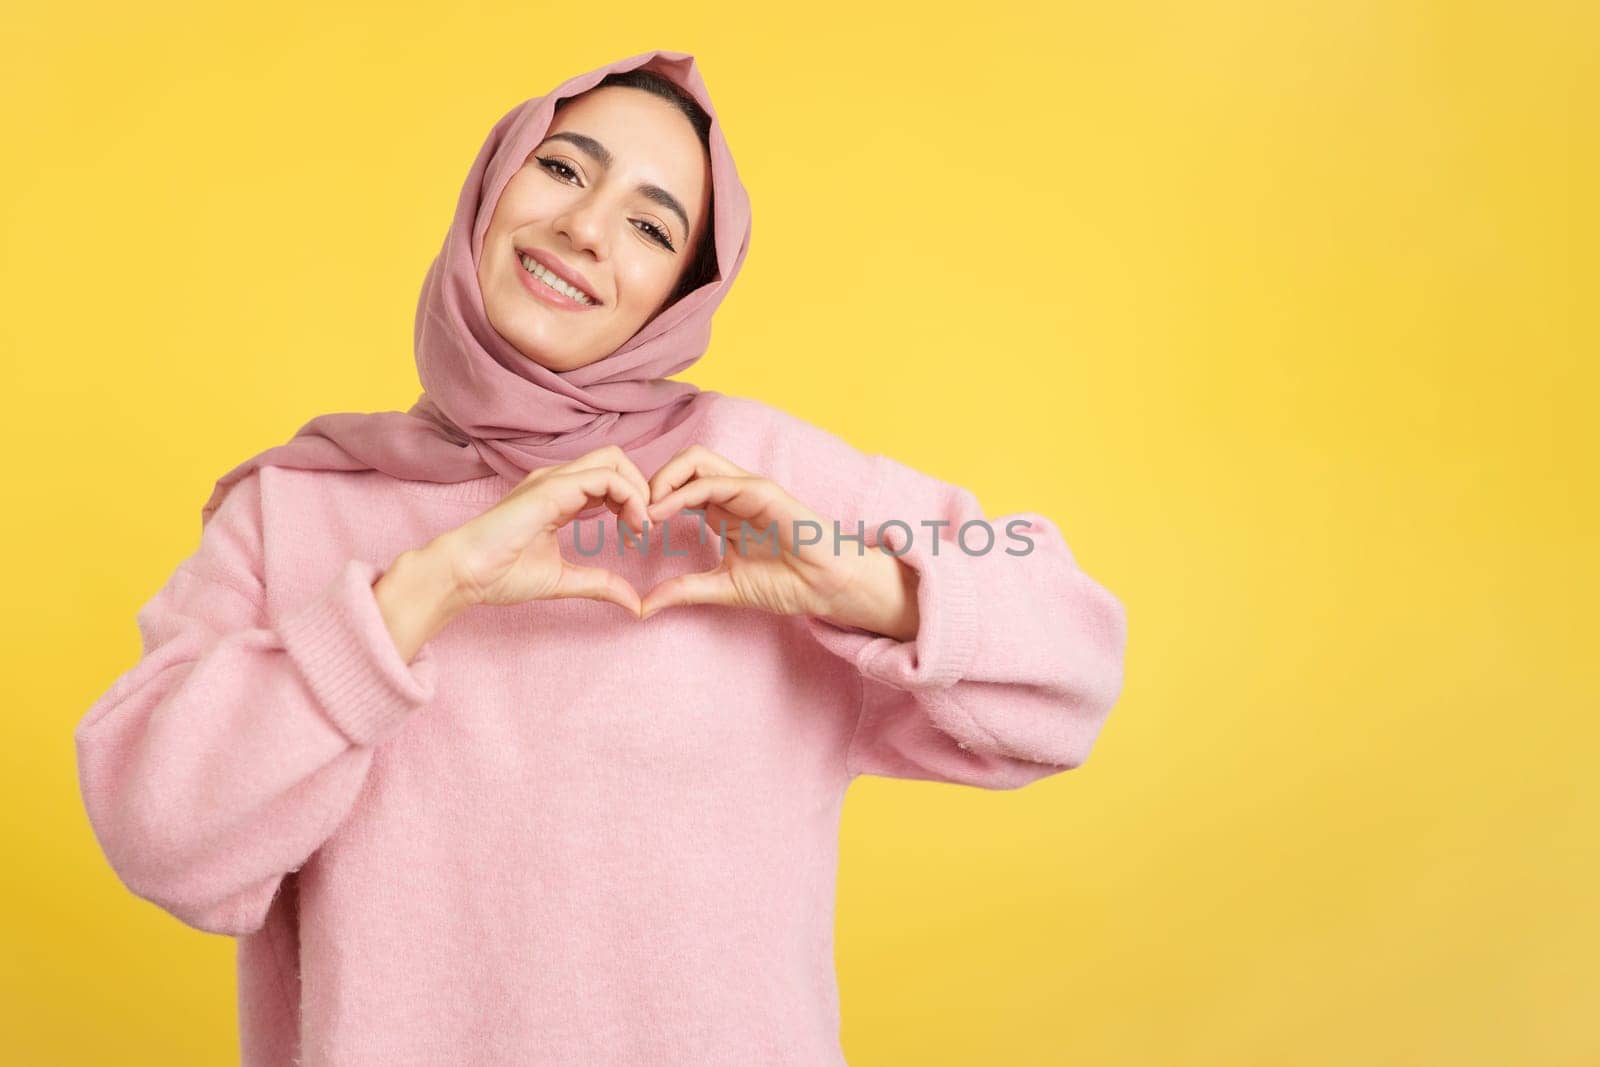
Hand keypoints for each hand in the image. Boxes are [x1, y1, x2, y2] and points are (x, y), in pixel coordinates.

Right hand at [432, 445, 653, 617]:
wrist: (464, 573)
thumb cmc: (500, 574)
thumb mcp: (563, 580)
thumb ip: (599, 585)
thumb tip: (634, 604)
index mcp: (559, 495)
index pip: (609, 477)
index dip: (633, 499)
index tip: (637, 536)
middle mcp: (558, 480)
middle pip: (616, 459)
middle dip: (642, 487)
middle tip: (645, 527)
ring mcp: (554, 480)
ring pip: (614, 460)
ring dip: (639, 491)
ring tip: (641, 528)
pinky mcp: (551, 488)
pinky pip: (605, 477)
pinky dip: (629, 496)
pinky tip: (632, 526)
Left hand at [640, 445, 921, 639]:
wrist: (827, 587)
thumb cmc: (786, 583)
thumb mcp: (722, 587)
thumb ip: (684, 591)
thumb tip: (644, 606)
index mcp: (721, 511)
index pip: (677, 487)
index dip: (649, 502)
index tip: (629, 532)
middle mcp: (731, 493)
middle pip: (683, 464)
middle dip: (652, 480)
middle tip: (631, 512)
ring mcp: (746, 489)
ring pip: (696, 461)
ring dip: (663, 479)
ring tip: (644, 510)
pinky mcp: (761, 491)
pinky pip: (715, 481)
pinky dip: (683, 492)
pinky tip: (662, 511)